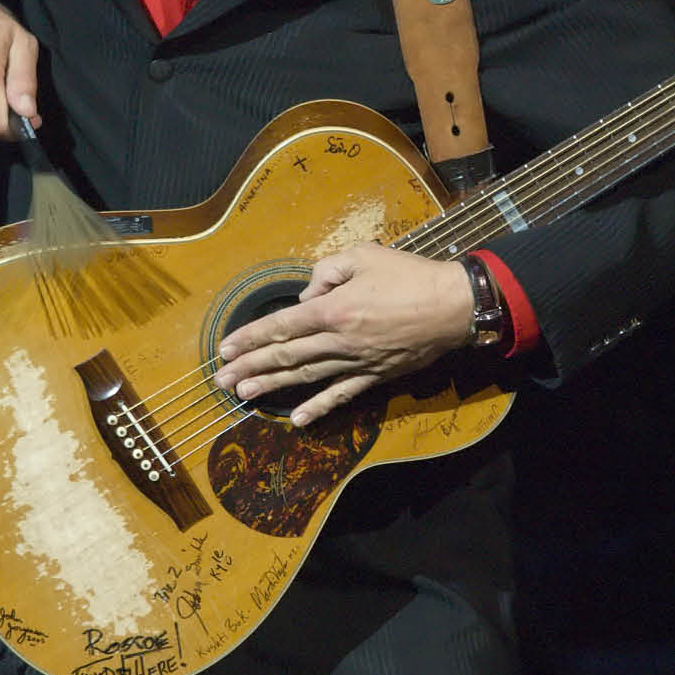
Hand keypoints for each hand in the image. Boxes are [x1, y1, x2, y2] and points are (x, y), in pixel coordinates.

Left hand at [212, 243, 476, 425]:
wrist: (453, 305)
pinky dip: (319, 407)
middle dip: (250, 366)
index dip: (251, 337)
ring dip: (273, 385)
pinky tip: (297, 419)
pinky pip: (342, 393)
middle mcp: (339, 339)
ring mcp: (356, 361)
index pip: (282, 324)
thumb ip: (329, 269)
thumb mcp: (366, 255)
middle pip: (286, 354)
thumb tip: (309, 292)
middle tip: (221, 379)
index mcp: (334, 308)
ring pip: (306, 376)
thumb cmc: (410, 275)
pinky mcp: (374, 374)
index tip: (226, 347)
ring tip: (243, 394)